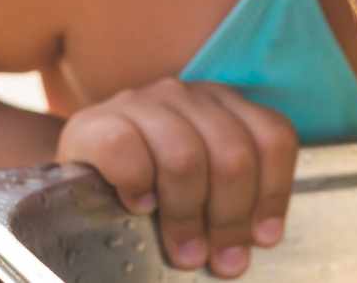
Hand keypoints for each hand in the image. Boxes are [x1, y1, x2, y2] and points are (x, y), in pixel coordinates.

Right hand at [57, 78, 298, 277]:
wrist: (80, 175)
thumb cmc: (153, 188)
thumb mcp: (203, 185)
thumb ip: (233, 201)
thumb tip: (255, 240)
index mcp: (225, 106)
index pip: (272, 137)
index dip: (275, 193)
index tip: (264, 237)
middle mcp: (188, 96)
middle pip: (233, 154)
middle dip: (231, 218)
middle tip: (222, 259)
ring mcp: (141, 103)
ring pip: (184, 156)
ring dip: (188, 215)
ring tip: (186, 251)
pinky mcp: (95, 121)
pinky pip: (125, 149)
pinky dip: (137, 183)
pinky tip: (141, 206)